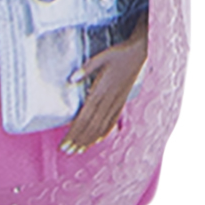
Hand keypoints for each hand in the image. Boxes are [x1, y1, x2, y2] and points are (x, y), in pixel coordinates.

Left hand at [62, 23, 148, 152]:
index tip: (64, 143)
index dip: (74, 132)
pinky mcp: (122, 101)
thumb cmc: (120, 53)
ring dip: (89, 139)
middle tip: (67, 151)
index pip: (85, 117)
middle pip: (91, 125)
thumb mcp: (102, 56)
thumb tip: (70, 79)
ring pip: (101, 125)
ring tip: (78, 150)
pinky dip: (104, 132)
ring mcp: (117, 102)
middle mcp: (109, 99)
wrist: (140, 53)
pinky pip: (112, 120)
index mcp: (102, 90)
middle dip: (78, 140)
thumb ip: (86, 68)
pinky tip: (97, 140)